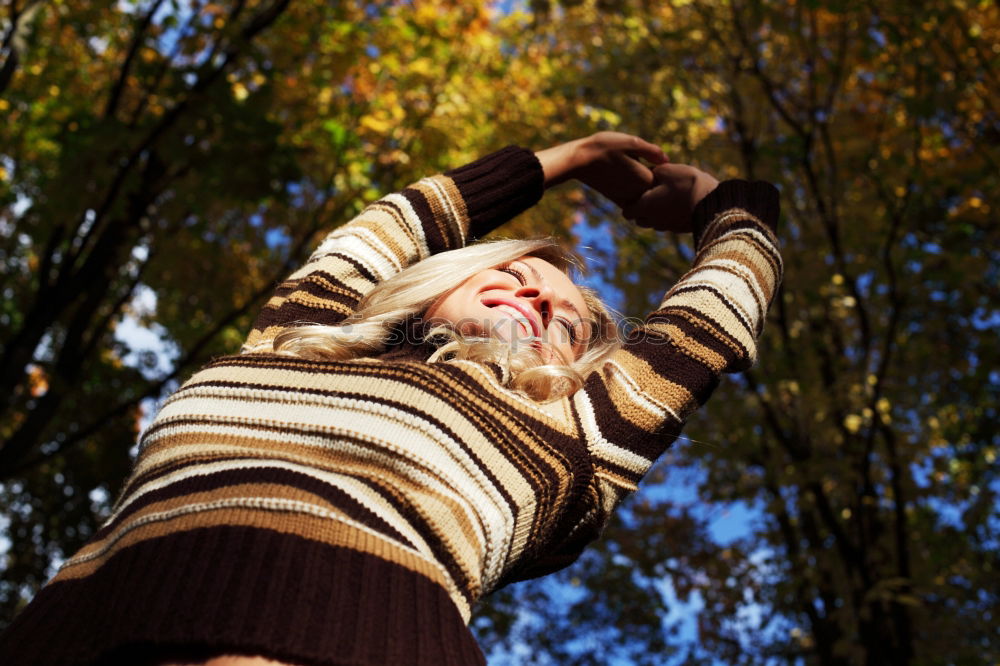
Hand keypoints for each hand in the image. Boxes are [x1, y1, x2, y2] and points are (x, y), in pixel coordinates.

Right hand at [535, 132, 667, 207]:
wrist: (578, 161)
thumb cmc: (604, 147)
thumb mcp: (630, 142)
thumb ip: (651, 151)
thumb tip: (668, 160)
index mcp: (645, 178)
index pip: (666, 180)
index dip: (668, 173)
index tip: (665, 165)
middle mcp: (637, 193)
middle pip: (658, 192)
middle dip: (661, 185)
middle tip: (655, 171)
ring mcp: (627, 198)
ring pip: (647, 199)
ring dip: (649, 193)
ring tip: (642, 175)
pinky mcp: (617, 199)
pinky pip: (634, 204)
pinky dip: (638, 199)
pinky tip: (633, 184)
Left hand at [621, 163, 719, 232]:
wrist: (712, 202)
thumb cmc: (687, 184)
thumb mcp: (667, 170)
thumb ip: (653, 172)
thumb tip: (649, 173)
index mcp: (645, 207)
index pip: (627, 213)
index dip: (629, 203)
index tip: (636, 193)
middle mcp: (654, 221)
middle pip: (640, 220)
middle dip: (642, 209)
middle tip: (651, 194)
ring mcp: (667, 227)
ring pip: (655, 223)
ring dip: (656, 214)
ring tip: (667, 198)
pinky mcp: (680, 229)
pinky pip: (669, 224)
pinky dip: (670, 216)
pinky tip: (679, 204)